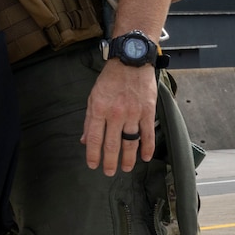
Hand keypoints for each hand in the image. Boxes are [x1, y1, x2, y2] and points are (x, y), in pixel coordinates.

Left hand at [80, 61, 156, 175]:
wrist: (130, 61)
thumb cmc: (110, 79)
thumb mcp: (93, 97)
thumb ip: (90, 120)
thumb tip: (85, 140)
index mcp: (99, 109)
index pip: (94, 138)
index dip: (93, 154)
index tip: (93, 165)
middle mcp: (115, 113)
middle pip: (112, 144)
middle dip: (110, 161)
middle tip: (108, 172)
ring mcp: (133, 113)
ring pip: (130, 142)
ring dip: (128, 158)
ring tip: (126, 168)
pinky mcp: (148, 111)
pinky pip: (148, 134)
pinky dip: (147, 148)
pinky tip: (144, 157)